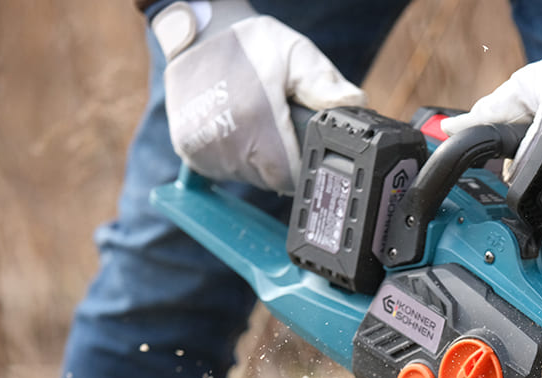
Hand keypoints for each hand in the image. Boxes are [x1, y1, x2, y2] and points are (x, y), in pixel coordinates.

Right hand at [151, 0, 364, 193]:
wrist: (199, 33)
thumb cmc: (252, 44)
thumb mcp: (296, 54)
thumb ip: (325, 83)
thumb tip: (354, 105)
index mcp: (255, 117)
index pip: (288, 174)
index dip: (302, 167)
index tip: (305, 151)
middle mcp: (225, 137)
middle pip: (269, 179)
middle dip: (283, 163)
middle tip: (284, 132)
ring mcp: (202, 146)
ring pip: (246, 177)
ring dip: (258, 162)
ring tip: (260, 127)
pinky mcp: (187, 150)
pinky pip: (222, 170)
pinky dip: (235, 159)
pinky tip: (239, 131)